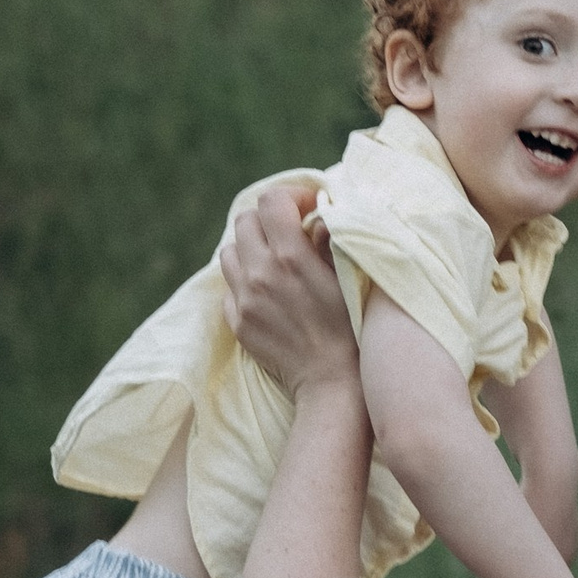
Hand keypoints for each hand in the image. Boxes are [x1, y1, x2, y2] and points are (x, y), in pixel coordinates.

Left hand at [220, 182, 360, 399]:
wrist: (330, 381)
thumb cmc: (349, 327)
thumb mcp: (348, 277)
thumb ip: (329, 239)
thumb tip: (319, 213)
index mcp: (290, 256)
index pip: (271, 200)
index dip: (290, 197)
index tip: (307, 209)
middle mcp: (260, 273)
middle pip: (245, 220)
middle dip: (267, 219)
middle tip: (288, 232)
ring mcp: (244, 298)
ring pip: (229, 251)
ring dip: (249, 248)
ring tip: (272, 259)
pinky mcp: (237, 321)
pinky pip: (228, 286)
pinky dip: (243, 280)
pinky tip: (266, 290)